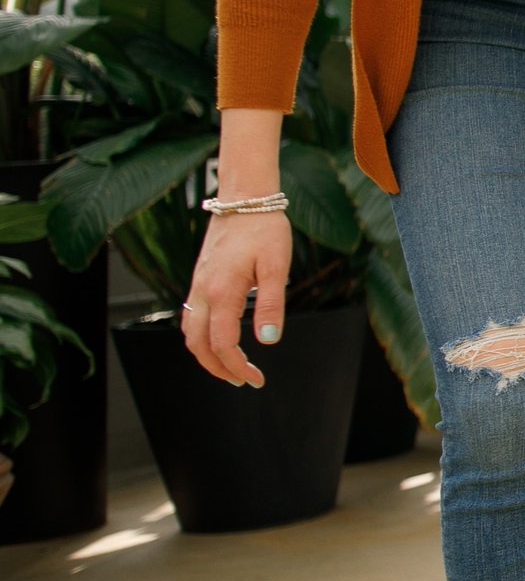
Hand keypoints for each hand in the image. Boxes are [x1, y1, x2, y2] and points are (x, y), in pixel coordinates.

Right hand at [181, 212, 291, 387]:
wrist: (244, 199)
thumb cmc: (265, 230)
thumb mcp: (277, 266)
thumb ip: (272, 304)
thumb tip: (268, 341)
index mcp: (221, 292)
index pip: (222, 344)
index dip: (238, 367)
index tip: (257, 380)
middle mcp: (202, 292)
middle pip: (197, 345)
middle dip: (218, 368)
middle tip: (244, 381)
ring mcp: (196, 286)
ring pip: (190, 332)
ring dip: (207, 355)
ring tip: (233, 367)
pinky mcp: (198, 280)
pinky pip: (192, 317)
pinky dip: (201, 337)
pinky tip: (222, 340)